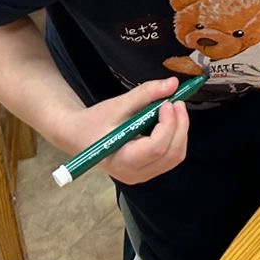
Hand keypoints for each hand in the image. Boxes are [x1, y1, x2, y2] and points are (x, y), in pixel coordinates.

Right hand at [58, 77, 188, 185]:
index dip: (168, 125)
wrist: (79, 137)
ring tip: (174, 110)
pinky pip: (170, 157)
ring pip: (174, 157)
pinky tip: (169, 122)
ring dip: (180, 132)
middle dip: (180, 126)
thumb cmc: (94, 122)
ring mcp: (142, 175)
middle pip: (171, 154)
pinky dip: (175, 138)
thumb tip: (173, 84)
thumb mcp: (117, 105)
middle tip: (177, 103)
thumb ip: (145, 94)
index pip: (156, 148)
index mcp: (123, 161)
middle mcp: (134, 174)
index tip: (168, 103)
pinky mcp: (147, 170)